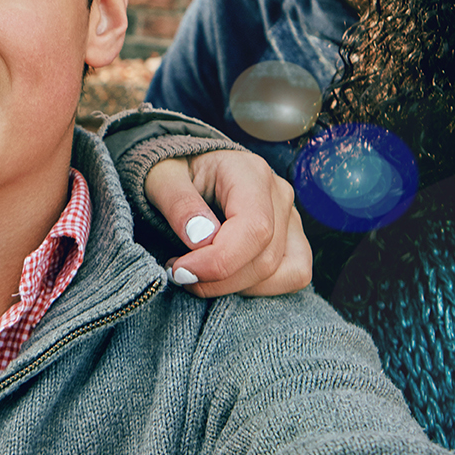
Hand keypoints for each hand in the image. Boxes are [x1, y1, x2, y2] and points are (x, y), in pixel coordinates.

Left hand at [144, 149, 310, 297]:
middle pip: (265, 258)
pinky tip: (224, 278)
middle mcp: (279, 195)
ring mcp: (290, 218)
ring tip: (197, 273)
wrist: (188, 165)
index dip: (219, 261)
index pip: (254, 229)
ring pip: (281, 273)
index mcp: (250, 173)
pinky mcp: (292, 239)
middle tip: (179, 274)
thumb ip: (179, 203)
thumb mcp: (162, 176)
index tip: (181, 271)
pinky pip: (291, 276)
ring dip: (234, 287)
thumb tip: (200, 239)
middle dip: (218, 280)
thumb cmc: (176, 169)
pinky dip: (257, 288)